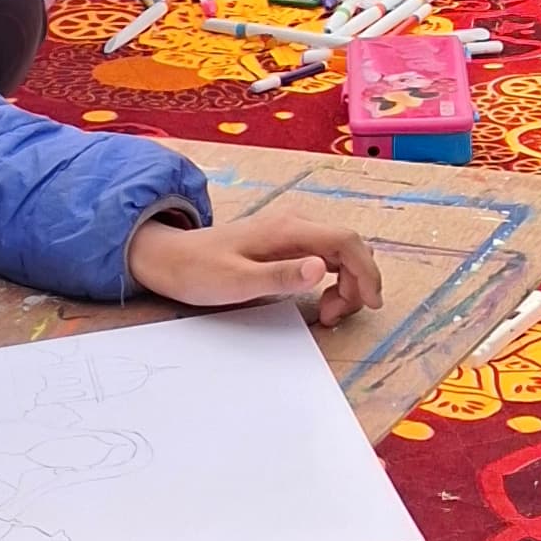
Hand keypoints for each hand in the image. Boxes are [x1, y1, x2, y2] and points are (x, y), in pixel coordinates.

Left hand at [126, 201, 381, 328]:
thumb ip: (281, 276)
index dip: (367, 272)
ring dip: (345, 283)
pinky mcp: (283, 243)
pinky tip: (319, 300)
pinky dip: (331, 280)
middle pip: (348, 247)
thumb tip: (322, 269)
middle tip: (337, 316)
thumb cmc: (198, 271)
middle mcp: (294, 224)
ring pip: (338, 254)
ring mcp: (289, 232)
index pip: (346, 242)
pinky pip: (322, 257)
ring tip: (326, 313)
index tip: (371, 303)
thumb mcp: (238, 281)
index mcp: (288, 230)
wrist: (169, 258)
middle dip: (357, 282)